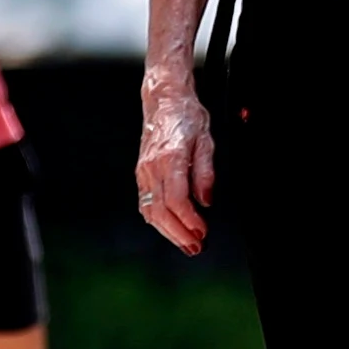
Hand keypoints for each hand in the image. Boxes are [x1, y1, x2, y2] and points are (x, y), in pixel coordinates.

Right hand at [136, 69, 215, 253]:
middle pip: (161, 212)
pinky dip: (158, 221)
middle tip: (196, 247)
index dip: (189, 220)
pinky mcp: (141, 174)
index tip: (203, 232)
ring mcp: (143, 172)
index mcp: (170, 158)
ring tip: (186, 244)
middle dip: (179, 234)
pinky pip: (146, 204)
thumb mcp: (207, 140)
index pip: (176, 199)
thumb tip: (206, 200)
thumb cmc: (187, 117)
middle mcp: (152, 167)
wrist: (164, 101)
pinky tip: (171, 228)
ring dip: (168, 232)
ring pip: (150, 212)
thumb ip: (206, 172)